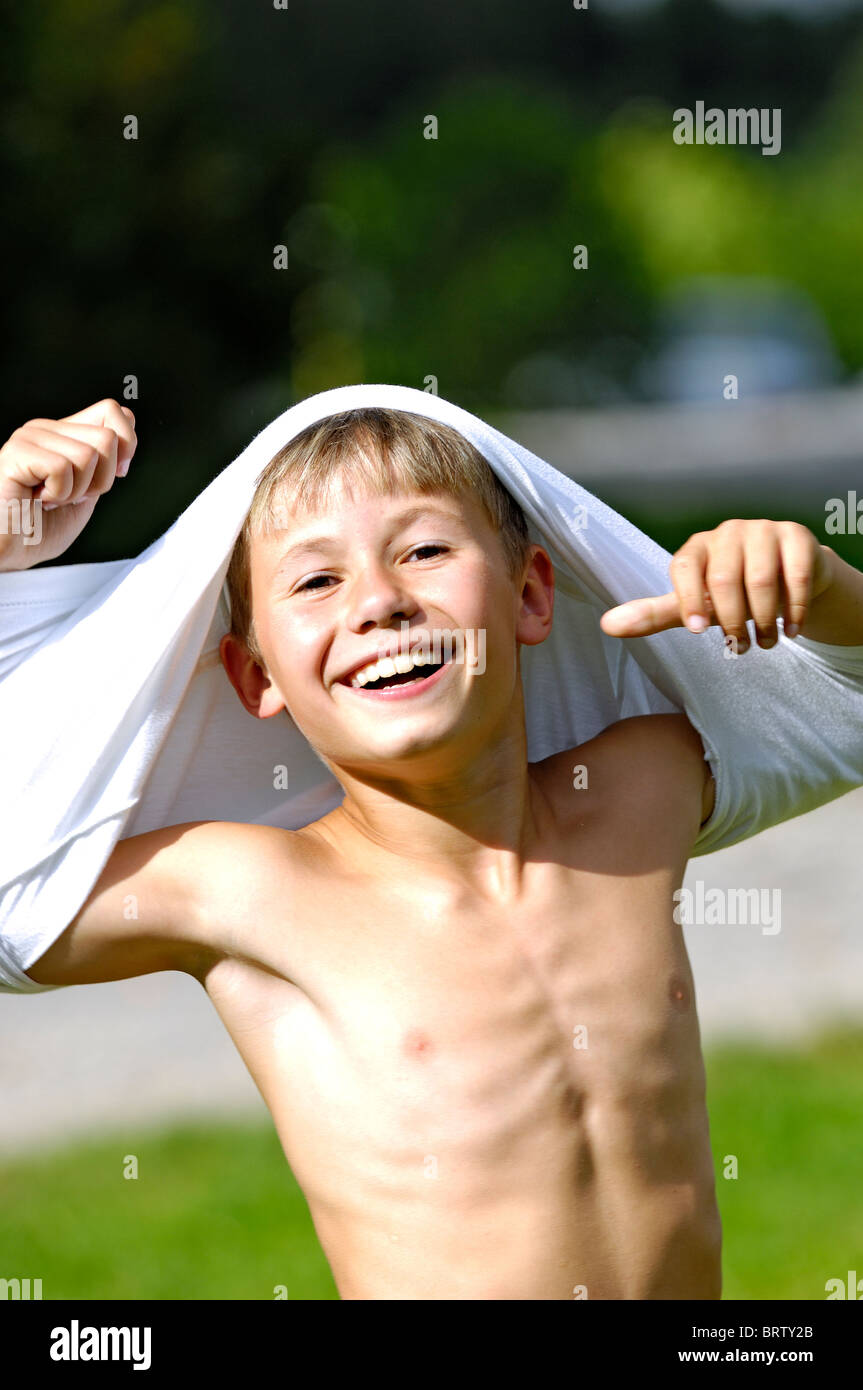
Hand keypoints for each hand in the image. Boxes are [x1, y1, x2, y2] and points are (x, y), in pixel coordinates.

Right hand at [0, 398, 136, 569]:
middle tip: (69, 495)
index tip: (112, 475)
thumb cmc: (40, 529)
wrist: (8, 553)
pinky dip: (58, 494)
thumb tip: (125, 442)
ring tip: (50, 499)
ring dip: (75, 491)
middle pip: (107, 438)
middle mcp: (46, 429)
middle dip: (100, 480)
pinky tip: (37, 499)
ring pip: (88, 455)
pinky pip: (63, 468)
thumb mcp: (88, 494)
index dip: (126, 446)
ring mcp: (29, 438)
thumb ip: (106, 466)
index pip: (113, 411)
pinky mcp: (16, 453)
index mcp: (65, 434)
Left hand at [599, 519, 835, 651]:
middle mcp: (728, 532)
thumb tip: (607, 625)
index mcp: (697, 547)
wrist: (788, 576)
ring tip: (764, 643)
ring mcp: (763, 530)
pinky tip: (792, 630)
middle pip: (724, 579)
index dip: (689, 599)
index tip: (698, 631)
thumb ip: (654, 614)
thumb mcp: (693, 605)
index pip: (684, 567)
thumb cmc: (733, 593)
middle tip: (741, 647)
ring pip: (762, 580)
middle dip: (732, 621)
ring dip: (763, 621)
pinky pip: (795, 575)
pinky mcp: (796, 536)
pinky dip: (794, 609)